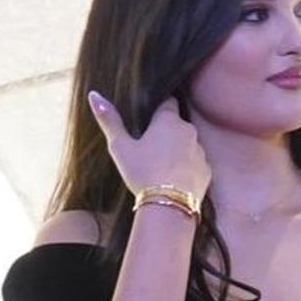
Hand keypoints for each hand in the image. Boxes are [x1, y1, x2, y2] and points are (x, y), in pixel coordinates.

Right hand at [87, 91, 210, 201]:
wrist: (169, 205)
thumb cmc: (142, 172)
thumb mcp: (119, 146)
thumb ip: (109, 120)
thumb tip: (94, 95)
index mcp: (169, 121)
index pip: (168, 102)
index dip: (158, 106)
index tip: (149, 114)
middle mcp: (189, 132)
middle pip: (178, 124)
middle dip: (166, 130)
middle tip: (149, 143)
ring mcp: (201, 152)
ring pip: (188, 144)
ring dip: (177, 149)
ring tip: (160, 164)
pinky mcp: (206, 171)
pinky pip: (195, 163)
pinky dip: (186, 167)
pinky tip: (173, 178)